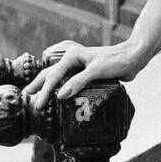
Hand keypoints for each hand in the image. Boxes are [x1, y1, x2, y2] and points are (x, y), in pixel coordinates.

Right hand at [21, 40, 142, 111]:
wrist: (134, 57)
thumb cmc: (116, 61)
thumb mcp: (97, 71)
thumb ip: (79, 82)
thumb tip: (60, 95)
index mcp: (72, 56)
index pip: (54, 76)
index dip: (45, 91)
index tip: (39, 105)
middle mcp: (73, 60)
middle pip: (51, 74)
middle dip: (38, 85)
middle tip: (26, 97)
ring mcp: (80, 67)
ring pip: (59, 78)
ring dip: (48, 87)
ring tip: (38, 96)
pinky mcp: (87, 73)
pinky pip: (70, 82)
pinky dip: (62, 88)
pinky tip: (59, 97)